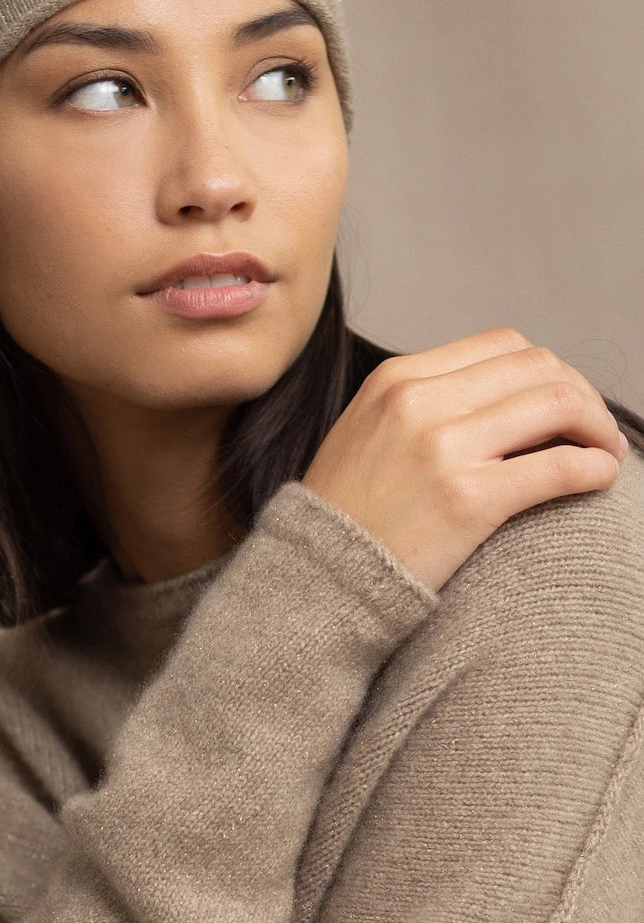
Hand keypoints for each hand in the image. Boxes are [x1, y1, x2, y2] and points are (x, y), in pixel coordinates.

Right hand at [302, 328, 627, 591]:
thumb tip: (506, 394)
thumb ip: (425, 400)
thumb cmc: (349, 512)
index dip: (548, 370)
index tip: (561, 403)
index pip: (503, 345)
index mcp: (398, 377)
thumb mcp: (370, 428)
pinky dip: (594, 467)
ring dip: (598, 426)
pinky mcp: (467, 500)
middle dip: (580, 395)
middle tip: (594, 430)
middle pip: (538, 367)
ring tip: (604, 452)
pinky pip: (558, 466)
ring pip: (558, 404)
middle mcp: (419, 401)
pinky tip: (601, 479)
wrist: (317, 577)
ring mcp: (442, 448)